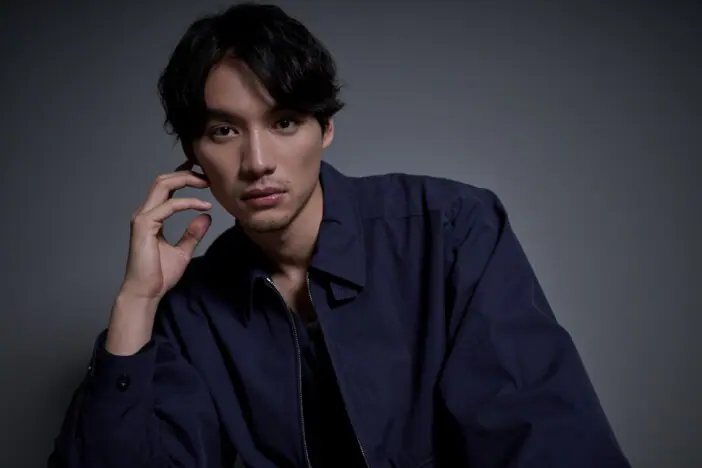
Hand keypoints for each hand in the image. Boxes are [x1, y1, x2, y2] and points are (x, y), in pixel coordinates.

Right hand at [119, 161, 212, 300]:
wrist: (147, 292)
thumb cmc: (160, 274)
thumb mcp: (183, 251)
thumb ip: (193, 233)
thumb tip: (206, 217)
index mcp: (152, 216)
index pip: (166, 188)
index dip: (184, 178)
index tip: (205, 179)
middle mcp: (145, 213)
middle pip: (163, 180)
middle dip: (186, 174)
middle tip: (208, 176)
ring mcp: (142, 218)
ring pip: (162, 185)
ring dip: (185, 180)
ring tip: (206, 183)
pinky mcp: (144, 225)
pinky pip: (168, 206)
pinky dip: (187, 202)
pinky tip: (203, 205)